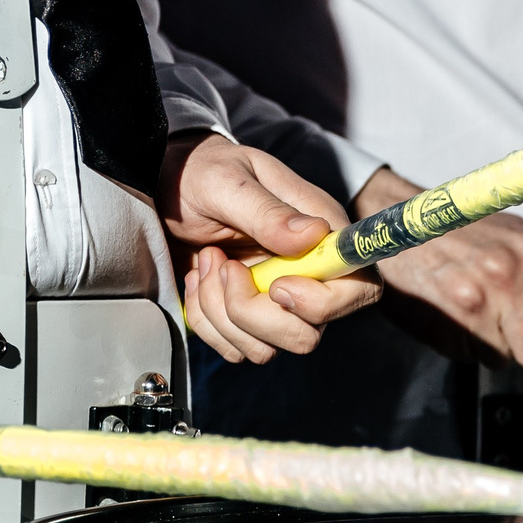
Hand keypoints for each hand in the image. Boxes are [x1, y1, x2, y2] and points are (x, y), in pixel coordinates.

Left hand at [162, 132, 381, 362]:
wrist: (163, 186)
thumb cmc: (202, 173)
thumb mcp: (227, 183)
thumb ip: (267, 212)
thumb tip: (315, 234)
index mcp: (320, 237)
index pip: (359, 289)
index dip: (322, 303)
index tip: (276, 284)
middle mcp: (306, 275)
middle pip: (307, 335)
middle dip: (252, 313)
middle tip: (224, 266)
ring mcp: (276, 303)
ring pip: (266, 348)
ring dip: (220, 312)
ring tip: (207, 261)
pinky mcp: (246, 319)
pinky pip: (234, 349)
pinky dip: (205, 320)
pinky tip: (198, 278)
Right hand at [361, 170, 522, 367]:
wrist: (401, 226)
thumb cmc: (464, 230)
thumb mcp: (521, 238)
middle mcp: (508, 279)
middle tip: (517, 322)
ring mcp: (474, 306)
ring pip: (507, 358)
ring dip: (497, 344)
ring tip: (482, 310)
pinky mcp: (446, 328)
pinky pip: (473, 357)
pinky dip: (468, 342)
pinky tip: (459, 314)